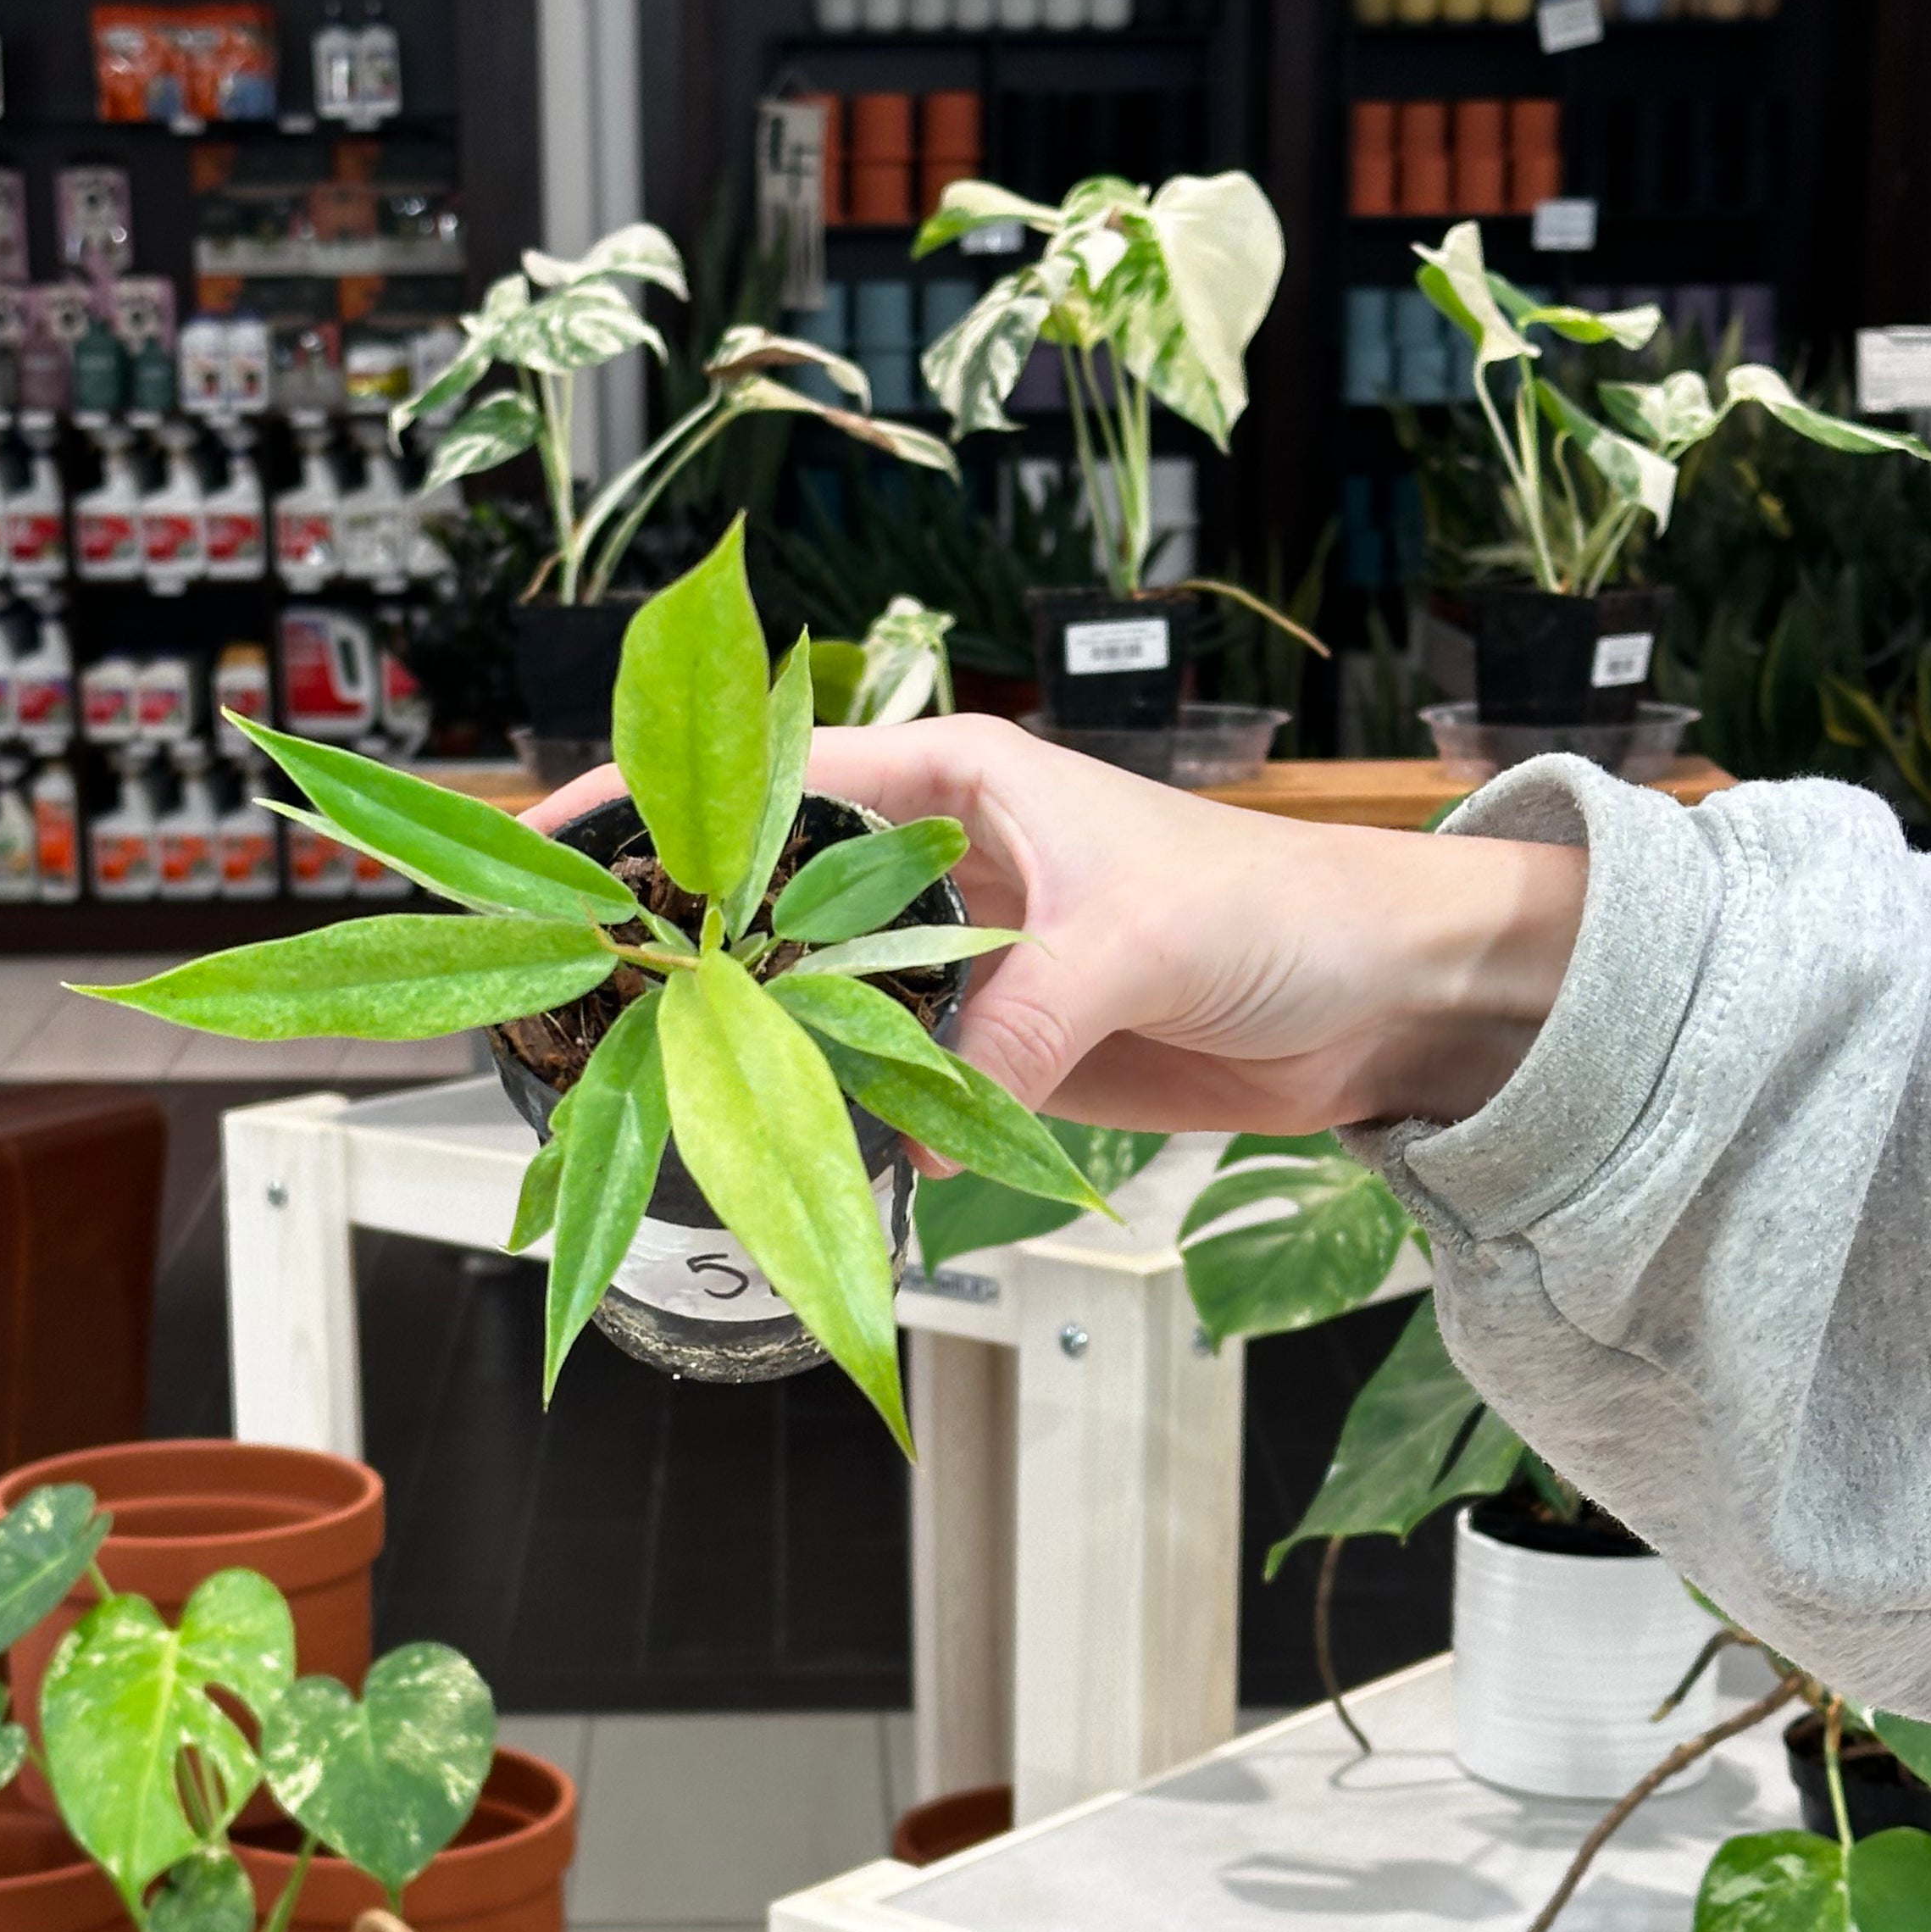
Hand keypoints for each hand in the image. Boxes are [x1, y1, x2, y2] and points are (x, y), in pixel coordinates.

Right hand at [525, 715, 1585, 1135]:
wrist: (1381, 1002)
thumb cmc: (1278, 908)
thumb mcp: (1138, 940)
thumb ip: (1021, 1018)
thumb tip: (930, 1119)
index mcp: (950, 781)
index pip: (764, 780)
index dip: (650, 806)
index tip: (549, 848)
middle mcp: (931, 865)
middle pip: (760, 902)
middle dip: (675, 951)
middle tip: (581, 1006)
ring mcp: (953, 964)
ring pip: (809, 1005)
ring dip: (749, 1049)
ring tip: (655, 1091)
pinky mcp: (988, 1052)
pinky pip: (882, 1085)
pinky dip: (838, 1120)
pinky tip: (787, 1151)